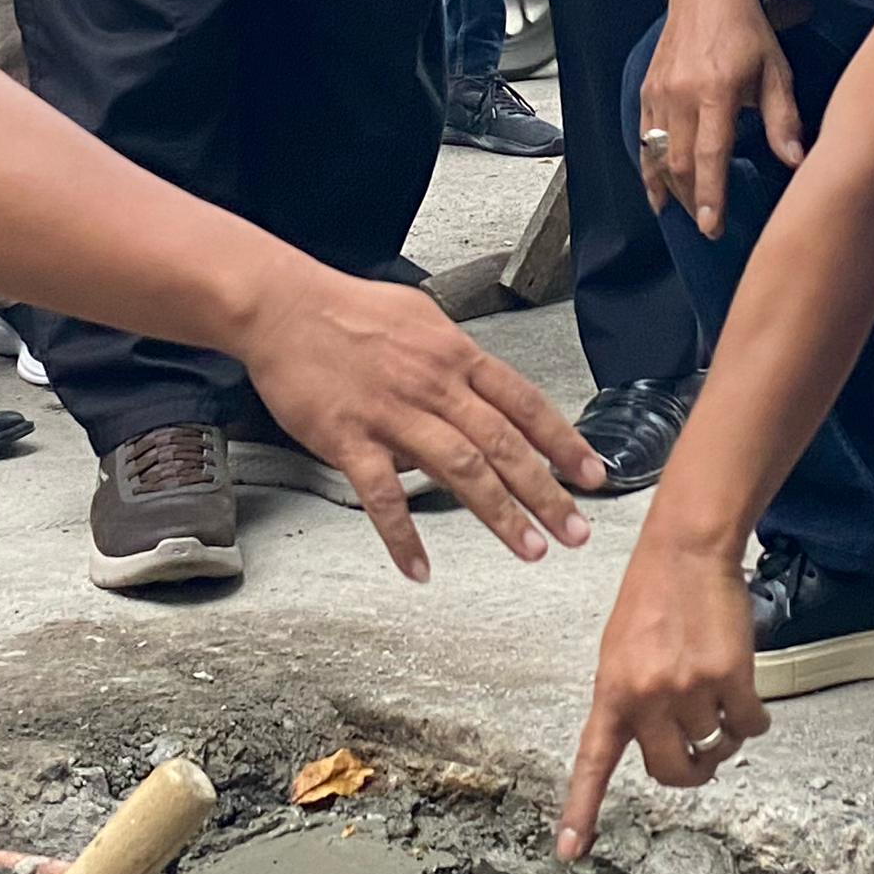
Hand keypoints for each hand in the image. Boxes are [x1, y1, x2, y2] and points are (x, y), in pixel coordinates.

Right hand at [236, 271, 601, 578]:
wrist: (282, 307)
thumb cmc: (346, 310)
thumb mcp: (421, 318)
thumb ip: (455, 358)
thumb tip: (483, 386)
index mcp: (455, 356)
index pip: (526, 404)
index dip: (563, 443)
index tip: (591, 474)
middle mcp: (433, 385)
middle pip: (504, 445)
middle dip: (547, 493)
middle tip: (575, 531)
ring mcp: (393, 414)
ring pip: (461, 470)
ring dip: (500, 515)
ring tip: (530, 548)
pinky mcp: (349, 440)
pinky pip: (383, 497)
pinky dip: (403, 536)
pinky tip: (419, 566)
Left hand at [558, 530, 767, 855]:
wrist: (686, 552)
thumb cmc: (652, 598)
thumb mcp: (619, 652)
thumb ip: (629, 700)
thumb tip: (657, 744)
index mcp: (611, 694)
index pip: (593, 764)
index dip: (581, 812)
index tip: (570, 854)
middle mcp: (646, 697)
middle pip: (673, 771)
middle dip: (692, 769)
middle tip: (701, 755)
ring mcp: (688, 689)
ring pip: (717, 745)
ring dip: (724, 732)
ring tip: (718, 694)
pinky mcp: (729, 676)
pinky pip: (749, 725)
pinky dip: (753, 719)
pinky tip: (745, 694)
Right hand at [637, 0, 800, 236]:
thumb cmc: (748, 32)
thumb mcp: (776, 72)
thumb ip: (783, 121)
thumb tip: (796, 163)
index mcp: (717, 91)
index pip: (710, 156)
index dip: (710, 196)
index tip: (712, 227)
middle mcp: (681, 94)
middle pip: (679, 163)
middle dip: (691, 201)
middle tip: (707, 227)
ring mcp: (659, 92)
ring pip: (657, 154)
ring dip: (669, 189)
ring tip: (684, 213)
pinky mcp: (647, 90)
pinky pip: (644, 138)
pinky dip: (650, 167)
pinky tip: (658, 189)